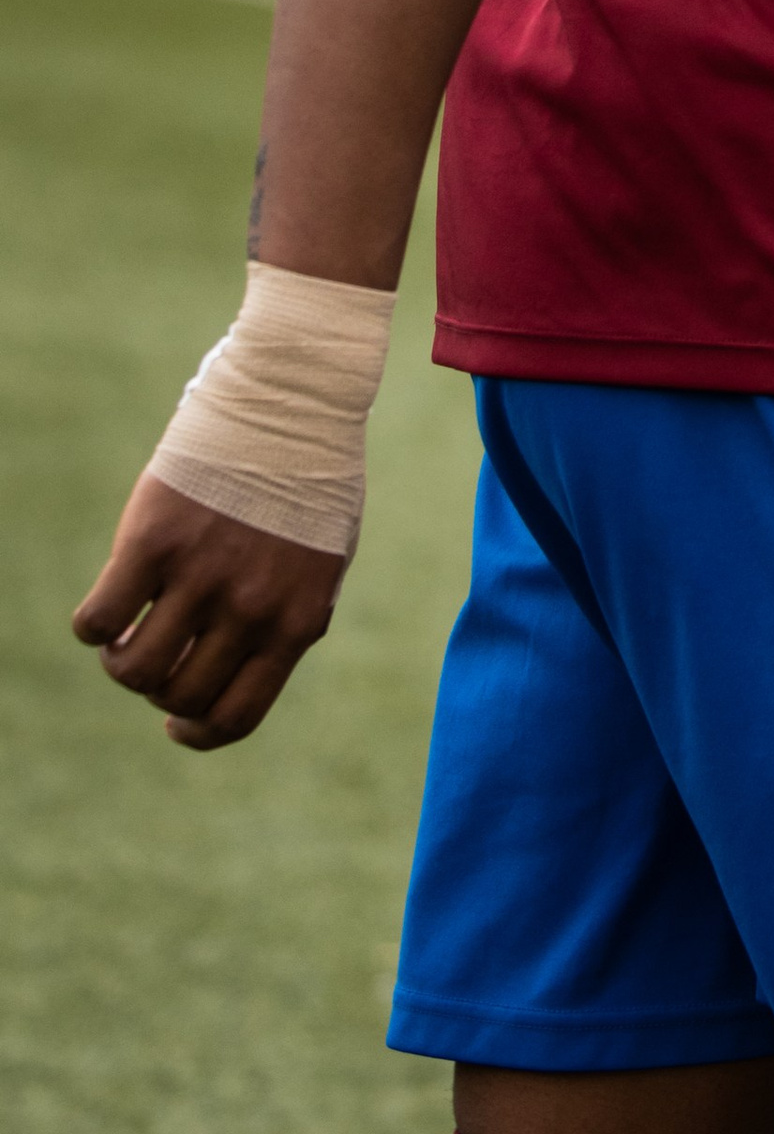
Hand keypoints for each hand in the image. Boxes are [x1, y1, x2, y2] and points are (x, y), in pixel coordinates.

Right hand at [72, 470, 346, 750]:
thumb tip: (249, 668)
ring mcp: (201, 575)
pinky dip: (92, 626)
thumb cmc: (308, 481)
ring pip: (133, 669)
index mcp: (296, 620)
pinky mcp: (153, 541)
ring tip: (127, 632)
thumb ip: (292, 617)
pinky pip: (98, 618)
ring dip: (121, 660)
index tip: (175, 722)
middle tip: (156, 652)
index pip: (234, 716)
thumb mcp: (322, 561)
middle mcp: (250, 607)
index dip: (195, 732)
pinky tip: (107, 607)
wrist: (291, 401)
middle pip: (177, 696)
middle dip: (158, 689)